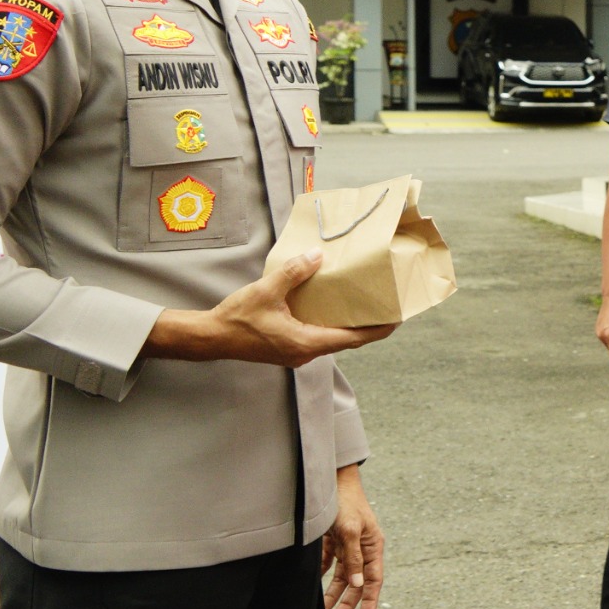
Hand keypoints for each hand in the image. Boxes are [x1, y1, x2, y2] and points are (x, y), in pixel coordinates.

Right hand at [147, 252, 394, 366]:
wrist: (211, 338)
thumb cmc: (237, 318)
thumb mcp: (267, 290)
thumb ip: (294, 273)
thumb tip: (318, 255)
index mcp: (307, 342)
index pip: (354, 339)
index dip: (378, 329)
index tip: (397, 319)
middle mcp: (306, 353)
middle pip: (347, 340)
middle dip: (367, 326)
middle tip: (385, 307)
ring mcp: (297, 353)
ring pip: (332, 339)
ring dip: (348, 325)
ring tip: (363, 305)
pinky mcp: (289, 348)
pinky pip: (318, 336)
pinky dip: (329, 324)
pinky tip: (331, 306)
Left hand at [321, 464, 384, 608]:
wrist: (332, 481)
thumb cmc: (346, 503)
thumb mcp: (350, 531)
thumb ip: (354, 558)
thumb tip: (357, 585)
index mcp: (373, 547)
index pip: (373, 581)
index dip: (369, 602)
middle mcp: (363, 549)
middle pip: (357, 583)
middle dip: (348, 604)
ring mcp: (348, 546)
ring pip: (342, 577)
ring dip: (334, 594)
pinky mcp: (335, 542)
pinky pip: (330, 566)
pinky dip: (324, 578)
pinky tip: (315, 589)